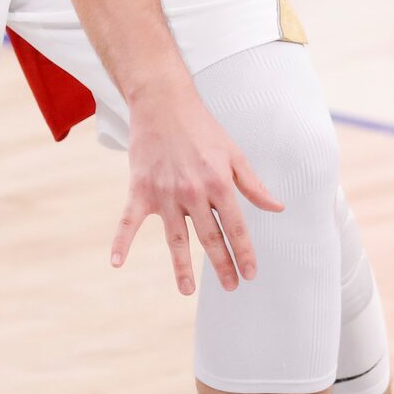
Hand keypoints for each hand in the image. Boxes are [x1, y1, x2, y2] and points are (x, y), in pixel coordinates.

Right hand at [111, 67, 282, 294]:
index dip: (244, 253)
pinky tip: (116, 263)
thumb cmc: (202, 128)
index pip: (235, 227)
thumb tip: (277, 208)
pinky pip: (129, 221)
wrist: (163, 103)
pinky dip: (121, 241)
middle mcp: (193, 192)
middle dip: (222, 265)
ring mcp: (165, 193)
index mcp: (219, 183)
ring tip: (186, 290)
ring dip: (181, 266)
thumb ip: (254, 185)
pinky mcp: (140, 189)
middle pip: (209, 238)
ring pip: (175, 238)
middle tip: (231, 287)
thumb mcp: (234, 154)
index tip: (250, 274)